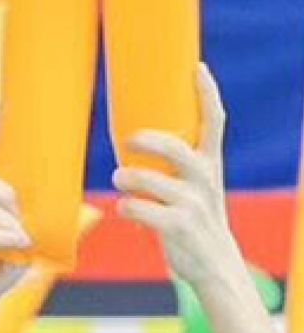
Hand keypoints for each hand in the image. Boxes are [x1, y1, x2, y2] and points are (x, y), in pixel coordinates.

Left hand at [113, 68, 243, 291]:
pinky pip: (146, 212)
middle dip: (149, 141)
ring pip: (155, 182)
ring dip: (131, 178)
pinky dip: (129, 208)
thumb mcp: (197, 189)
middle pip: (176, 148)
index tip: (197, 68)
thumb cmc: (196, 222)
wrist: (215, 264)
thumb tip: (132, 149)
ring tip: (118, 177)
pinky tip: (123, 208)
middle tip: (128, 140)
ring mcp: (192, 204)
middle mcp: (204, 179)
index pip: (215, 121)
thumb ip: (176, 170)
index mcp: (211, 164)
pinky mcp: (179, 227)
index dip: (207, 93)